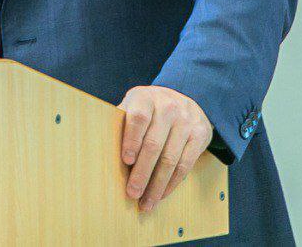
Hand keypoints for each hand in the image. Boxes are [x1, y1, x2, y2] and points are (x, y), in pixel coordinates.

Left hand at [118, 85, 212, 211]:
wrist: (183, 99)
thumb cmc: (149, 108)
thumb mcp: (134, 105)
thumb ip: (121, 121)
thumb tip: (102, 149)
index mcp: (146, 98)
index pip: (139, 118)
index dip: (132, 140)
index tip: (126, 161)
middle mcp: (168, 107)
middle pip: (154, 144)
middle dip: (142, 173)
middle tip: (132, 193)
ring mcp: (186, 121)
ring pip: (170, 159)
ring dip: (157, 185)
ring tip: (146, 202)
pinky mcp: (200, 135)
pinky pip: (185, 164)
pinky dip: (172, 183)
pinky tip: (161, 194)